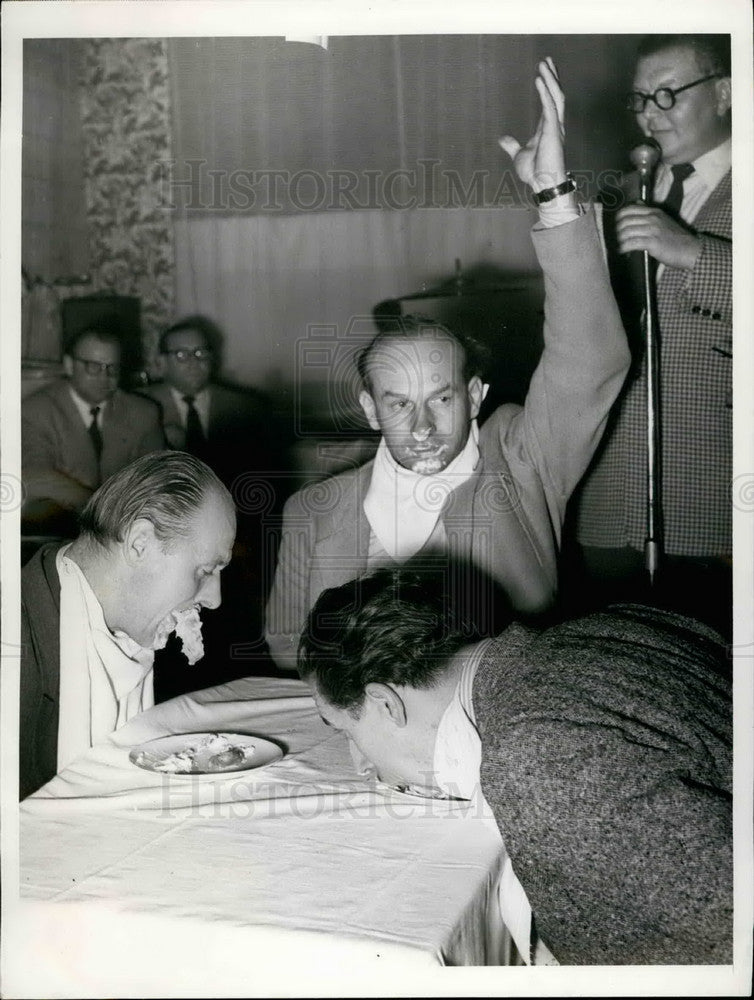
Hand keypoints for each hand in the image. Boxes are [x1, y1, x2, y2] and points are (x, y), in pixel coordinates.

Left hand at [499, 57, 566, 192]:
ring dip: (550, 79)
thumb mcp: (519, 155)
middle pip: (556, 94)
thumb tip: (502, 139)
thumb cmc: (535, 173)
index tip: (544, 71)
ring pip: (556, 96)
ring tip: (543, 64)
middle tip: (547, 60)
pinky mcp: (553, 131)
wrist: (543, 185)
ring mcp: (555, 127)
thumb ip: (512, 145)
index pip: (549, 101)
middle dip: (552, 76)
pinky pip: (550, 106)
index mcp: (547, 128)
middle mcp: (554, 124)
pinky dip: (545, 92)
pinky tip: (539, 79)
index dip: (548, 85)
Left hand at [616, 204, 700, 269]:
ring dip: (619, 240)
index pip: (629, 209)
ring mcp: (652, 230)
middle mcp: (652, 218)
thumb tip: (637, 203)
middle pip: (624, 221)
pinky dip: (623, 248)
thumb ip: (649, 212)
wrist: (689, 249)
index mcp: (654, 212)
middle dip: (617, 231)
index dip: (618, 218)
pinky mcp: (652, 242)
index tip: (617, 226)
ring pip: (626, 232)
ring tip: (620, 246)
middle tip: (617, 239)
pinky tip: (622, 251)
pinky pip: (631, 243)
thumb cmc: (675, 238)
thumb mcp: (663, 219)